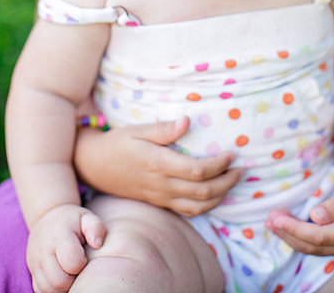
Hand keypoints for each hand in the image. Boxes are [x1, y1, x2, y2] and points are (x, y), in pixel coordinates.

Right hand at [27, 204, 105, 292]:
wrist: (48, 220)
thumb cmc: (72, 221)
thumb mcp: (86, 217)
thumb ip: (96, 227)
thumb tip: (98, 244)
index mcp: (59, 238)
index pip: (72, 263)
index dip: (82, 263)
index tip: (84, 256)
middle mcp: (43, 252)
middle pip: (59, 281)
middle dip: (73, 279)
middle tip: (78, 266)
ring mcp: (35, 264)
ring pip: (48, 289)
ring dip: (62, 286)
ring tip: (69, 271)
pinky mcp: (32, 273)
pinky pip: (41, 290)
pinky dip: (53, 288)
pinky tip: (61, 276)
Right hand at [74, 117, 241, 216]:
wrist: (93, 165)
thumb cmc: (117, 143)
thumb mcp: (137, 130)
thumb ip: (163, 129)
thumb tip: (187, 121)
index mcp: (159, 164)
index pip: (198, 171)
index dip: (219, 165)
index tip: (232, 154)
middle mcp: (162, 184)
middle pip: (203, 192)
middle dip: (226, 182)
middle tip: (241, 170)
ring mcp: (160, 197)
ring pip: (197, 207)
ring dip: (220, 197)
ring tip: (232, 182)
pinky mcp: (158, 202)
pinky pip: (186, 211)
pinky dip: (205, 207)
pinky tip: (214, 196)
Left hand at [266, 171, 333, 256]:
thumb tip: (314, 216)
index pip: (317, 236)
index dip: (294, 229)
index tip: (275, 217)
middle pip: (313, 246)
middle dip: (288, 234)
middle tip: (268, 220)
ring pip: (316, 249)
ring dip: (293, 237)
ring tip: (273, 224)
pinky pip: (322, 245)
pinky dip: (303, 238)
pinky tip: (291, 228)